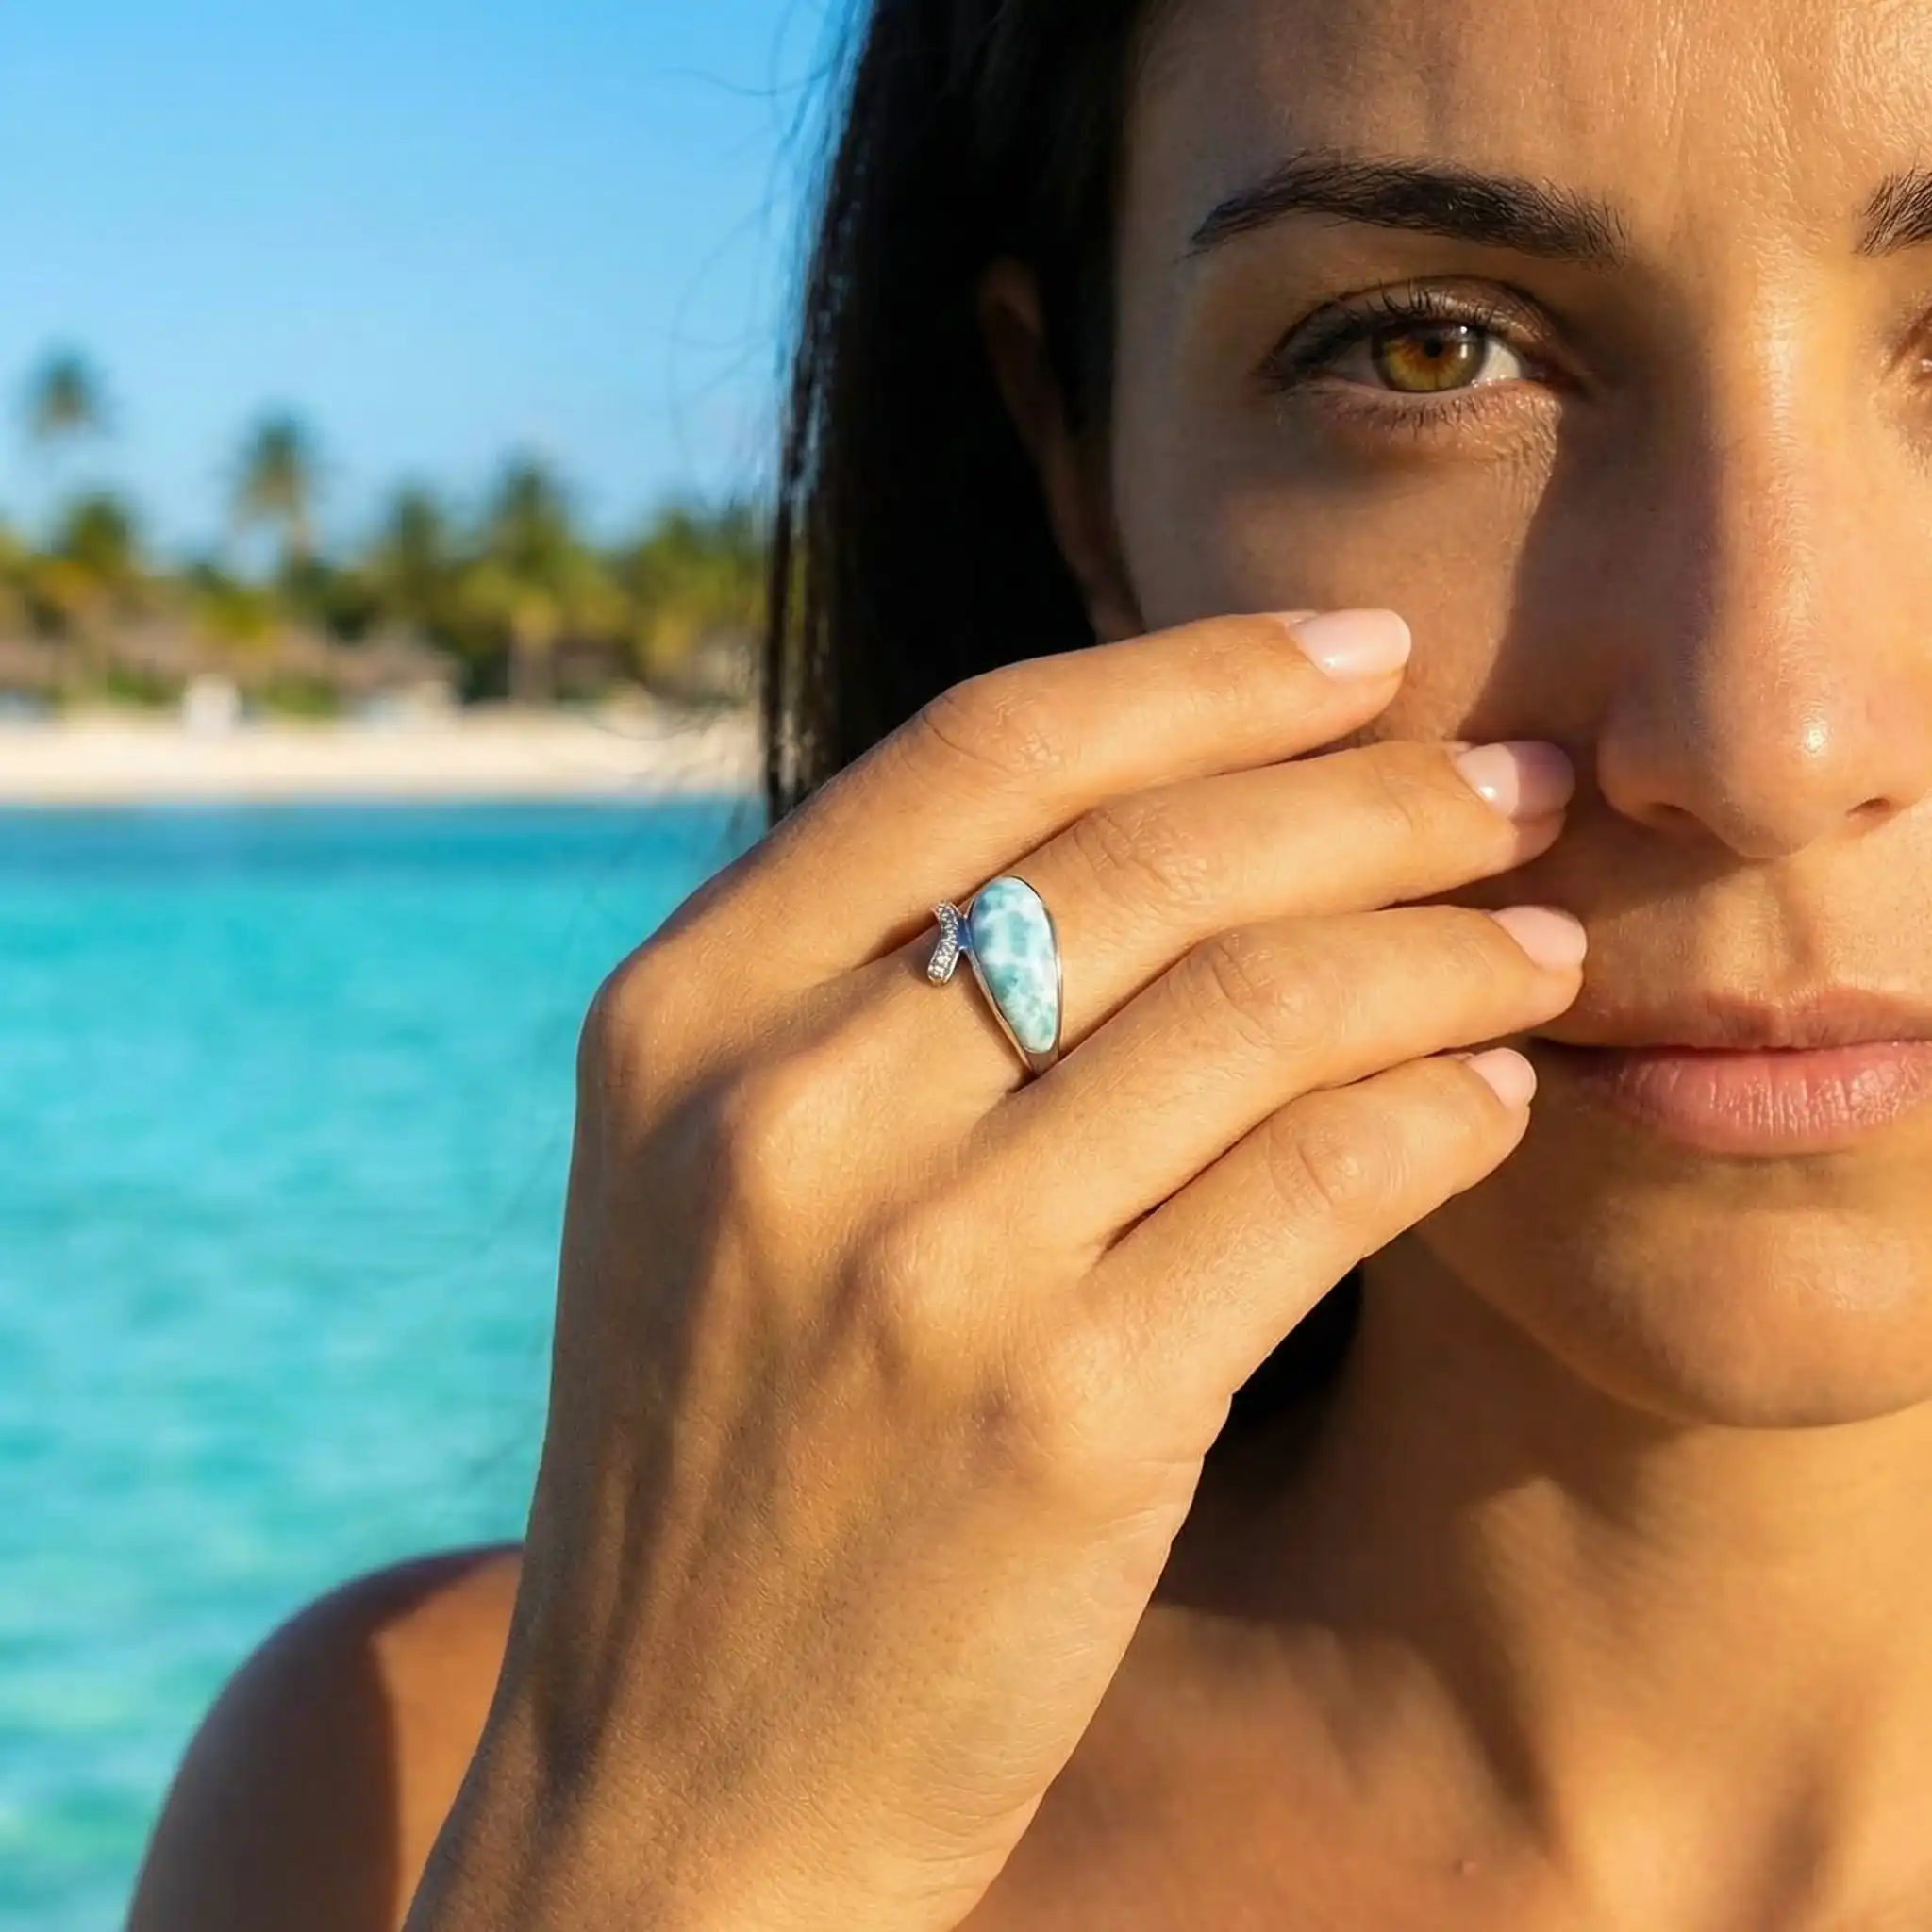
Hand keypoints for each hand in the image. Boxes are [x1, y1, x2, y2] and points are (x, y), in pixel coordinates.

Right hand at [404, 609, 1583, 1931]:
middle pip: (1148, 854)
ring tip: (1540, 933)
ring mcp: (922, 1266)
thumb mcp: (712, 1178)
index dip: (1203, 671)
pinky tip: (1492, 1090)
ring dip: (1444, 945)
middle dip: (1377, 791)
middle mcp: (782, 1111)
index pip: (984, 749)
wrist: (681, 1772)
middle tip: (1517, 775)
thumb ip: (865, 983)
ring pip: (1262, 1006)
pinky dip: (1440, 1112)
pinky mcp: (1068, 1419)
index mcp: (676, 1017)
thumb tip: (1157, 805)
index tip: (1362, 652)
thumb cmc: (724, 1450)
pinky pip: (1318, 1185)